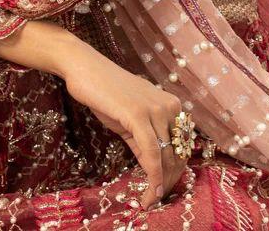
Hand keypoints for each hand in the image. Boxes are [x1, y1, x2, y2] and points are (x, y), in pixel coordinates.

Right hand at [62, 43, 187, 209]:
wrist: (85, 68)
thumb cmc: (105, 93)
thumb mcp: (131, 120)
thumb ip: (146, 143)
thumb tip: (156, 173)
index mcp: (173, 105)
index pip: (183, 147)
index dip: (175, 173)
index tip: (163, 190)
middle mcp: (171, 106)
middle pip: (178, 155)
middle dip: (168, 182)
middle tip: (154, 198)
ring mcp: (156, 109)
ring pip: (167, 157)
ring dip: (160, 184)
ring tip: (150, 200)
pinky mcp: (139, 115)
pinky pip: (152, 153)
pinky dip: (153, 176)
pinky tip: (150, 192)